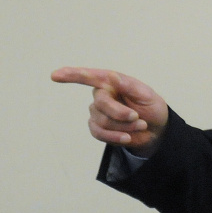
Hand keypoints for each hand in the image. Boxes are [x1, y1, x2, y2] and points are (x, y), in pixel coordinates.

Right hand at [52, 66, 168, 154]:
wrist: (156, 129)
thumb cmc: (151, 107)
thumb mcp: (147, 95)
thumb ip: (129, 86)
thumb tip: (112, 76)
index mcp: (111, 83)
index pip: (90, 77)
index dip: (72, 75)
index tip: (55, 75)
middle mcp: (101, 96)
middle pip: (100, 104)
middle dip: (120, 114)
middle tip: (138, 118)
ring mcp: (97, 112)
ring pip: (101, 121)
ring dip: (123, 126)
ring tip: (140, 125)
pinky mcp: (98, 128)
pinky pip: (98, 133)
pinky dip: (115, 137)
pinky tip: (127, 137)